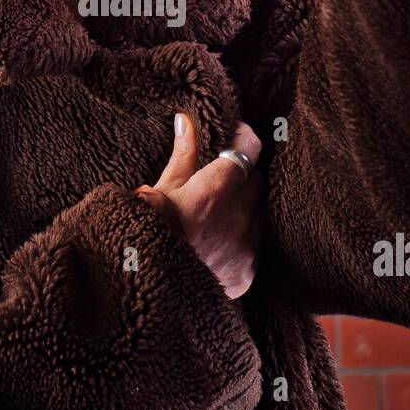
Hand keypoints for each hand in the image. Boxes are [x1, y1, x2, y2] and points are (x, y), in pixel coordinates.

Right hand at [134, 114, 263, 299]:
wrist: (147, 288)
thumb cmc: (148, 234)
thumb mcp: (162, 190)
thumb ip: (183, 155)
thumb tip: (187, 120)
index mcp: (215, 191)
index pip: (248, 149)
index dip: (244, 139)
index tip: (237, 136)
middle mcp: (237, 217)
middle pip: (257, 181)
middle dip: (244, 176)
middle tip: (222, 179)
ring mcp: (246, 248)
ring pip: (261, 213)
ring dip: (248, 207)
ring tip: (221, 212)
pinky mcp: (248, 272)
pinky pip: (258, 245)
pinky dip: (246, 237)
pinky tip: (224, 238)